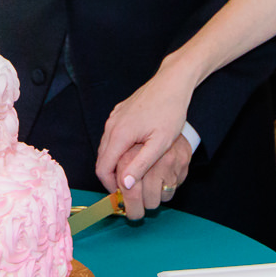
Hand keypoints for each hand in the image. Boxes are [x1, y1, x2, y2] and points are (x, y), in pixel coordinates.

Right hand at [96, 66, 194, 203]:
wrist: (173, 82)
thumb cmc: (171, 111)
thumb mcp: (160, 143)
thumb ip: (141, 164)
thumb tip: (125, 185)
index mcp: (119, 134)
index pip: (102, 169)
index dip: (110, 186)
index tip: (124, 195)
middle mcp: (111, 125)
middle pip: (102, 159)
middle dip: (112, 176)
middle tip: (130, 187)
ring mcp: (114, 117)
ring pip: (106, 148)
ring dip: (115, 162)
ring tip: (134, 172)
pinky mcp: (119, 112)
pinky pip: (112, 136)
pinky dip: (118, 148)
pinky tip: (135, 152)